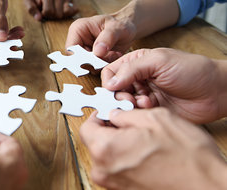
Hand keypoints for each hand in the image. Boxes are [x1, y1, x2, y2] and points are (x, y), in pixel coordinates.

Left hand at [24, 0, 77, 20]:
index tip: (42, 12)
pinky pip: (75, 10)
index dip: (44, 15)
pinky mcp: (72, 1)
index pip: (48, 12)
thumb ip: (31, 9)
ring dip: (59, 16)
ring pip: (65, 14)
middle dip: (52, 16)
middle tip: (48, 12)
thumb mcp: (29, 2)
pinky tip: (62, 12)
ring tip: (54, 12)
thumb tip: (39, 18)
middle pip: (57, 14)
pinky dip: (69, 14)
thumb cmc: (36, 0)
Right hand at [65, 12, 135, 61]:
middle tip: (110, 56)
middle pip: (77, 60)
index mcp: (78, 29)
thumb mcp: (116, 28)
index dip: (80, 58)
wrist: (128, 28)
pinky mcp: (92, 58)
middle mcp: (78, 41)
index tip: (96, 60)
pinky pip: (95, 68)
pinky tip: (114, 56)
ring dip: (101, 64)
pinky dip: (105, 65)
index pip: (70, 49)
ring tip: (114, 54)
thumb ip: (107, 39)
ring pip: (87, 66)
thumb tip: (97, 52)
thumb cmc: (121, 23)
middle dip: (94, 62)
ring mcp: (85, 51)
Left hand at [80, 109, 226, 188]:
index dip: (98, 116)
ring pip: (106, 155)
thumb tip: (114, 114)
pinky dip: (126, 158)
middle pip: (95, 142)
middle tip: (129, 123)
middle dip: (109, 130)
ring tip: (142, 138)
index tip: (109, 111)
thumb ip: (126, 115)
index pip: (86, 127)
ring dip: (119, 144)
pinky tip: (146, 152)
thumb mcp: (155, 118)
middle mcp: (105, 170)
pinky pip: (117, 168)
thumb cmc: (187, 157)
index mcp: (106, 149)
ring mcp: (114, 184)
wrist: (208, 187)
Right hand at [101, 48, 226, 123]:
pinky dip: (140, 112)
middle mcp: (138, 79)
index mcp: (136, 63)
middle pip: (114, 90)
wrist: (215, 91)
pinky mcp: (152, 111)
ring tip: (145, 102)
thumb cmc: (192, 70)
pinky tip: (151, 107)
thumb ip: (132, 69)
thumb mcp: (159, 61)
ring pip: (124, 104)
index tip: (114, 88)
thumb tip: (110, 83)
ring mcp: (144, 95)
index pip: (111, 72)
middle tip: (129, 98)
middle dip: (119, 95)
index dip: (109, 81)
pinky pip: (136, 114)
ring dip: (131, 104)